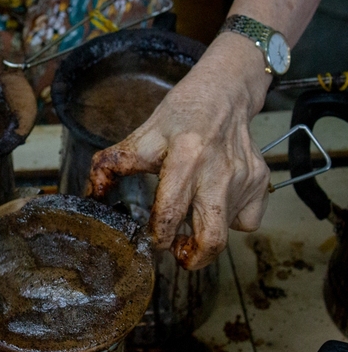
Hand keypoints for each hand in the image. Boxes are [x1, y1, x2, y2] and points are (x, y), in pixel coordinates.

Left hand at [87, 35, 271, 269]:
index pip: (170, 214)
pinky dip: (230, 220)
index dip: (157, 236)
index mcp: (184, 158)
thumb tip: (91, 196)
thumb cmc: (181, 115)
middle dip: (190, 258)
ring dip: (204, 233)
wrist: (224, 93)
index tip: (150, 238)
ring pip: (226, 231)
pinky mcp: (261, 182)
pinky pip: (246, 221)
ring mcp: (244, 179)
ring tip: (190, 215)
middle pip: (211, 239)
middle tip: (175, 249)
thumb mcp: (142, 136)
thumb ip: (110, 166)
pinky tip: (216, 201)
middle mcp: (219, 172)